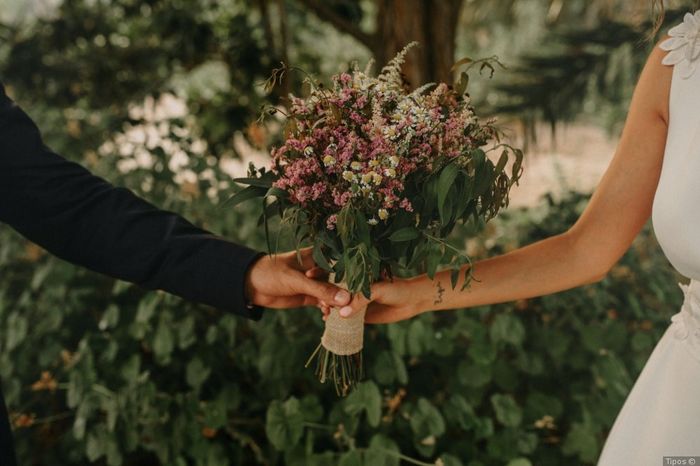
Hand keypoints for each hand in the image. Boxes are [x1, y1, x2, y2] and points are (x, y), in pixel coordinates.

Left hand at [244, 247, 350, 308]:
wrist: (250, 285)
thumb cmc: (272, 273)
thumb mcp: (297, 280)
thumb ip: (320, 290)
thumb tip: (345, 299)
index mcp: (319, 255)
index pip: (342, 262)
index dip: (354, 274)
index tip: (363, 288)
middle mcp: (320, 268)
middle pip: (341, 280)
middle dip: (347, 293)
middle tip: (351, 305)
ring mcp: (315, 282)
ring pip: (334, 293)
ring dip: (337, 303)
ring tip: (338, 313)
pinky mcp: (310, 295)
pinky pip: (324, 303)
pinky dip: (327, 309)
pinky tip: (327, 316)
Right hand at [306, 273, 423, 323]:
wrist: (412, 302)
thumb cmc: (397, 289)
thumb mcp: (377, 290)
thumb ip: (360, 300)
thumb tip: (342, 314)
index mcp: (356, 274)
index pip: (334, 272)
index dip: (320, 273)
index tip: (308, 274)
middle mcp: (353, 286)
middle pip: (332, 289)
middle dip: (321, 293)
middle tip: (315, 300)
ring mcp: (355, 301)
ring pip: (336, 304)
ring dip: (327, 308)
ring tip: (322, 312)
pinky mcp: (360, 314)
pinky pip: (344, 318)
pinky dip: (335, 320)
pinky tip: (327, 321)